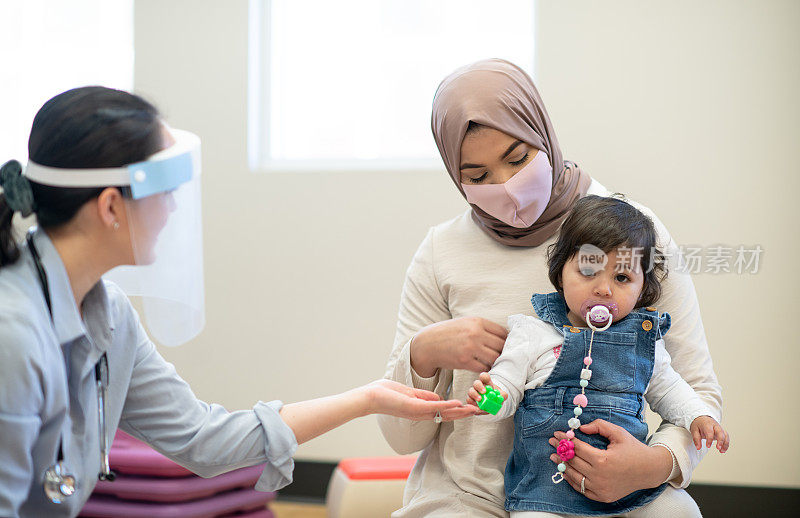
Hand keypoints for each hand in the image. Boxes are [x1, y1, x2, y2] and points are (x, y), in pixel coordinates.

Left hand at [364, 379, 476, 420]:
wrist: (371, 397)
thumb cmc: (388, 393)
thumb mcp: (411, 394)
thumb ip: (426, 397)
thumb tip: (440, 399)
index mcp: (425, 410)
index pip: (448, 411)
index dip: (463, 411)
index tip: (477, 408)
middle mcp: (424, 414)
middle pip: (450, 415)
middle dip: (467, 414)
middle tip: (484, 412)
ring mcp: (419, 411)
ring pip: (445, 413)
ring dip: (461, 411)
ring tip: (476, 409)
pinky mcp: (414, 407)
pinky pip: (434, 407)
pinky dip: (447, 405)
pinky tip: (458, 404)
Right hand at [410, 317, 507, 376]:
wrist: (427, 344)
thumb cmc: (447, 333)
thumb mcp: (465, 323)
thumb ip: (481, 327)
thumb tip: (502, 335)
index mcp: (477, 322)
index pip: (502, 332)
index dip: (506, 341)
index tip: (505, 346)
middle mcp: (475, 333)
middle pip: (501, 346)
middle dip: (503, 352)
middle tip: (500, 356)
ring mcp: (471, 348)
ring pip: (495, 358)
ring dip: (495, 362)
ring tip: (492, 362)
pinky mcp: (465, 361)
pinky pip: (484, 368)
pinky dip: (486, 369)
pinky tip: (482, 367)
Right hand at [466, 372, 507, 413]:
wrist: (492, 405)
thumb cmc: (496, 397)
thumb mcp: (502, 396)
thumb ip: (503, 395)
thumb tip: (502, 396)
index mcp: (486, 383)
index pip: (484, 376)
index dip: (484, 377)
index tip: (488, 382)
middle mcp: (478, 386)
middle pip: (476, 383)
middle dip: (479, 387)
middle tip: (484, 392)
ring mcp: (474, 393)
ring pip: (470, 391)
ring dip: (475, 395)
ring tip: (480, 400)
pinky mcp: (471, 400)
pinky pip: (469, 401)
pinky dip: (472, 404)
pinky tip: (477, 408)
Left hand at [547, 419, 671, 502]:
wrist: (649, 470)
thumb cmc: (634, 450)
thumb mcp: (618, 432)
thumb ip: (599, 426)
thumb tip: (581, 428)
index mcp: (603, 460)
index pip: (577, 448)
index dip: (565, 440)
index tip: (557, 434)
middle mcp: (600, 476)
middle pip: (573, 462)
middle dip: (560, 450)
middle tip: (552, 443)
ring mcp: (600, 488)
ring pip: (574, 477)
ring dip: (562, 466)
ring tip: (554, 457)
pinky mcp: (602, 496)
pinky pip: (581, 489)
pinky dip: (572, 480)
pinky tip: (565, 472)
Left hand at [690, 416, 728, 451]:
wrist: (702, 418)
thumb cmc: (699, 425)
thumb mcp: (694, 430)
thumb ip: (696, 439)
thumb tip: (698, 448)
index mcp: (707, 424)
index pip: (710, 432)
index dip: (709, 439)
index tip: (708, 446)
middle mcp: (715, 426)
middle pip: (720, 432)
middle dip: (720, 440)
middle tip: (718, 448)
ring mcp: (720, 428)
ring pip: (725, 435)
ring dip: (725, 443)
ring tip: (721, 451)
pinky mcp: (722, 432)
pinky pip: (726, 437)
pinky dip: (726, 444)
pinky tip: (723, 450)